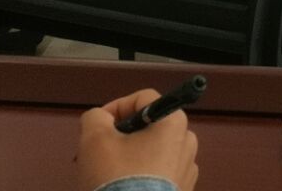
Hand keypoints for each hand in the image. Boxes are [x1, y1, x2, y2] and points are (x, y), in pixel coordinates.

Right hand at [77, 91, 199, 190]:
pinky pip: (157, 176)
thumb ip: (95, 118)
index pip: (142, 99)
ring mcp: (187, 170)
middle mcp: (187, 142)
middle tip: (96, 155)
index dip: (114, 109)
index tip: (96, 129)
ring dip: (127, 159)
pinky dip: (139, 178)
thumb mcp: (95, 139)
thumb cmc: (116, 177)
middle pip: (147, 128)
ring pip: (151, 153)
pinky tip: (121, 190)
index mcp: (173, 122)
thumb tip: (101, 118)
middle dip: (119, 138)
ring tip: (105, 177)